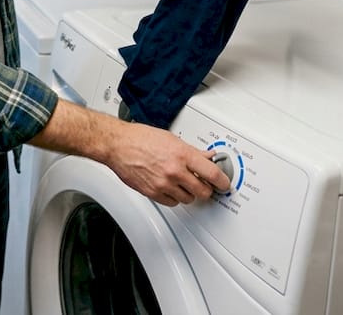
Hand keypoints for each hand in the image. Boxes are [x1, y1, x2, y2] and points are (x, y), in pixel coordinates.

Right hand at [104, 122, 230, 206]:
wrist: (118, 145)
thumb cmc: (140, 138)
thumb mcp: (171, 139)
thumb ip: (192, 151)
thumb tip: (207, 157)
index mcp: (182, 154)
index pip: (212, 173)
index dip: (222, 181)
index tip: (224, 183)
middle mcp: (175, 170)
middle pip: (203, 191)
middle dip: (206, 189)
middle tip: (204, 184)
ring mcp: (164, 183)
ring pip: (188, 199)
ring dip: (189, 193)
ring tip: (183, 184)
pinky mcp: (153, 193)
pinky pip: (172, 203)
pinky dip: (174, 198)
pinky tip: (171, 188)